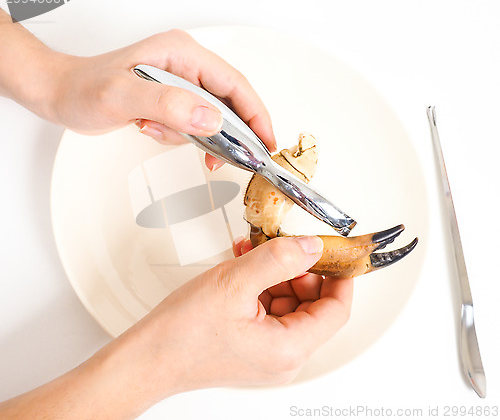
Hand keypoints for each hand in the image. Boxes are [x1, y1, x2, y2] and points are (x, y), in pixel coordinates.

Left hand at [0, 13, 275, 169]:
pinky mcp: (173, 99)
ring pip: (213, 116)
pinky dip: (182, 136)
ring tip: (164, 135)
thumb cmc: (85, 88)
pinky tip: (154, 130)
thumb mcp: (123, 96)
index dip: (256, 115)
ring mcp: (180, 83)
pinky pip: (194, 123)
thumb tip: (212, 119)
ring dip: (197, 136)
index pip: (234, 85)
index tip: (266, 143)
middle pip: (230, 102)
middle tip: (235, 158)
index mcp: (181, 54)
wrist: (63, 94)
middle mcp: (185, 65)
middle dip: (233, 133)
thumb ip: (168, 104)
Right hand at [109, 236, 352, 404]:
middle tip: (283, 247)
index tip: (333, 251)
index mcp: (289, 348)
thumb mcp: (235, 282)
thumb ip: (279, 259)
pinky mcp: (253, 347)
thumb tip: (311, 248)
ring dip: (276, 275)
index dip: (339, 275)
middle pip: (313, 305)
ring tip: (254, 255)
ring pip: (290, 304)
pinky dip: (262, 286)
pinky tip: (245, 269)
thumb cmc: (182, 333)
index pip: (337, 309)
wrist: (148, 357)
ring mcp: (268, 353)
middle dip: (299, 270)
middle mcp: (284, 357)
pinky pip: (270, 310)